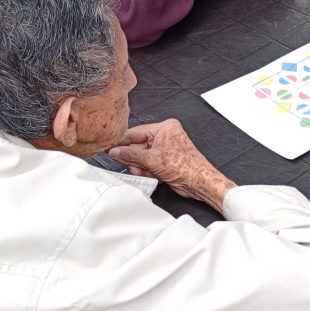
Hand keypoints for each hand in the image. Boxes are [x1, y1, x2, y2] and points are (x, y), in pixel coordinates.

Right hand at [108, 119, 236, 211]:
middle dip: (134, 158)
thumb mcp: (152, 159)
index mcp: (165, 128)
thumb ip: (131, 154)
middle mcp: (165, 136)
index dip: (123, 142)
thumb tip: (116, 151)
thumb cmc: (185, 166)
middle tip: (131, 165)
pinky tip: (150, 176)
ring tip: (144, 172)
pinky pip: (148, 165)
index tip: (110, 148)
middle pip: (138, 146)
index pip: (136, 132)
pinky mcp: (165, 162)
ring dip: (140, 167)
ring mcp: (165, 150)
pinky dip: (147, 171)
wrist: (199, 182)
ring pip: (142, 158)